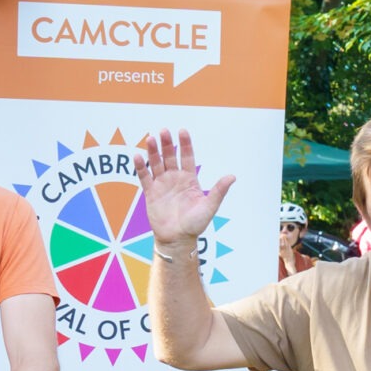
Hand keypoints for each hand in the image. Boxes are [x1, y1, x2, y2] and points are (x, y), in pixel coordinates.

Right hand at [134, 128, 233, 250]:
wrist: (178, 239)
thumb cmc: (195, 224)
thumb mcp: (209, 207)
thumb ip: (218, 191)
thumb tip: (233, 176)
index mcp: (189, 179)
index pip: (187, 156)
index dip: (185, 144)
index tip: (182, 131)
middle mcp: (175, 178)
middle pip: (170, 156)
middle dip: (167, 144)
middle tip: (163, 131)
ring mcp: (162, 184)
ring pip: (156, 163)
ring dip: (153, 151)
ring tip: (150, 139)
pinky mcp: (150, 193)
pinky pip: (144, 177)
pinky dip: (140, 167)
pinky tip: (137, 156)